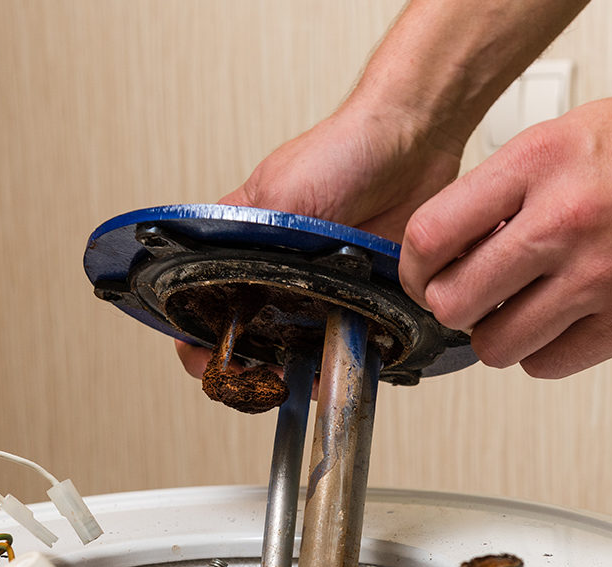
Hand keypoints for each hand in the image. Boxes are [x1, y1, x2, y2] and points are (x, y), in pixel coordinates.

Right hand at [176, 104, 466, 379]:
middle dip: (251, 363)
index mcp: (246, 241)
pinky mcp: (369, 298)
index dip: (198, 334)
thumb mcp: (277, 193)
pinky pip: (356, 340)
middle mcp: (284, 270)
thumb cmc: (343, 151)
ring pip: (305, 347)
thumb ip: (247, 239)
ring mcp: (328, 287)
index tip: (204, 357)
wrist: (413, 143)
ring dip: (301, 367)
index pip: (205, 297)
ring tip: (299, 378)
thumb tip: (227, 286)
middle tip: (255, 378)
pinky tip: (347, 361)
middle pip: (255, 334)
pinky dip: (352, 355)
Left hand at [398, 85, 611, 378]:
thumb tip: (469, 230)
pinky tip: (566, 326)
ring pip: (497, 346)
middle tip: (468, 302)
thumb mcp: (584, 130)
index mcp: (540, 161)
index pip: (430, 234)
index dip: (417, 264)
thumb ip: (520, 180)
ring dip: (500, 338)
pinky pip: (553, 364)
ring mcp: (598, 276)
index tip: (425, 272)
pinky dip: (548, 354)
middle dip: (453, 308)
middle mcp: (562, 219)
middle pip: (454, 300)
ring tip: (522, 314)